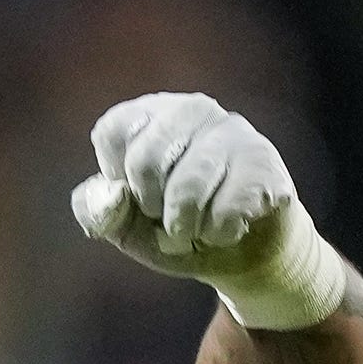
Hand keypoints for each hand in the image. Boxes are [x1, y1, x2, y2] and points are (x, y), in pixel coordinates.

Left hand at [71, 92, 345, 331]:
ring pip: (188, 189)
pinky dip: (219, 234)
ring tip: (199, 228)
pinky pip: (226, 210)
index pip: (111, 133)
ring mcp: (232, 129)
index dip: (119, 179)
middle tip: (170, 218)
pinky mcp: (263, 160)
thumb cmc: (176, 228)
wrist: (242, 254)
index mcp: (149, 114)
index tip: (141, 195)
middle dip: (153, 209)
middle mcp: (191, 109)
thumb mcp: (125, 227)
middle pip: (145, 161)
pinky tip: (231, 226)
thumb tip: (110, 197)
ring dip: (186, 229)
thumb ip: (99, 211)